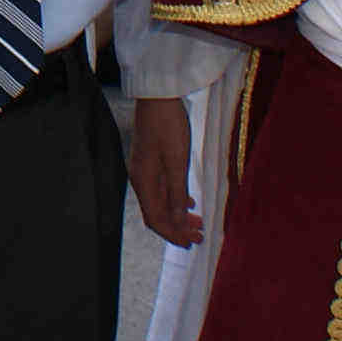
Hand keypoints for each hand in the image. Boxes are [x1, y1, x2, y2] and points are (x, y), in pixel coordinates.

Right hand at [127, 95, 202, 247]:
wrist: (158, 96)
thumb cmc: (168, 126)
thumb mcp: (177, 161)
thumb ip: (177, 193)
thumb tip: (177, 222)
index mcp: (145, 182)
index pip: (156, 219)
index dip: (174, 235)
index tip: (193, 244)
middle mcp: (141, 179)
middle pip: (157, 214)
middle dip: (178, 228)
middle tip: (199, 236)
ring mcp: (145, 170)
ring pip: (161, 202)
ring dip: (178, 215)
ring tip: (198, 222)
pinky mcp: (152, 161)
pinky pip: (163, 189)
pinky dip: (176, 200)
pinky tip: (189, 202)